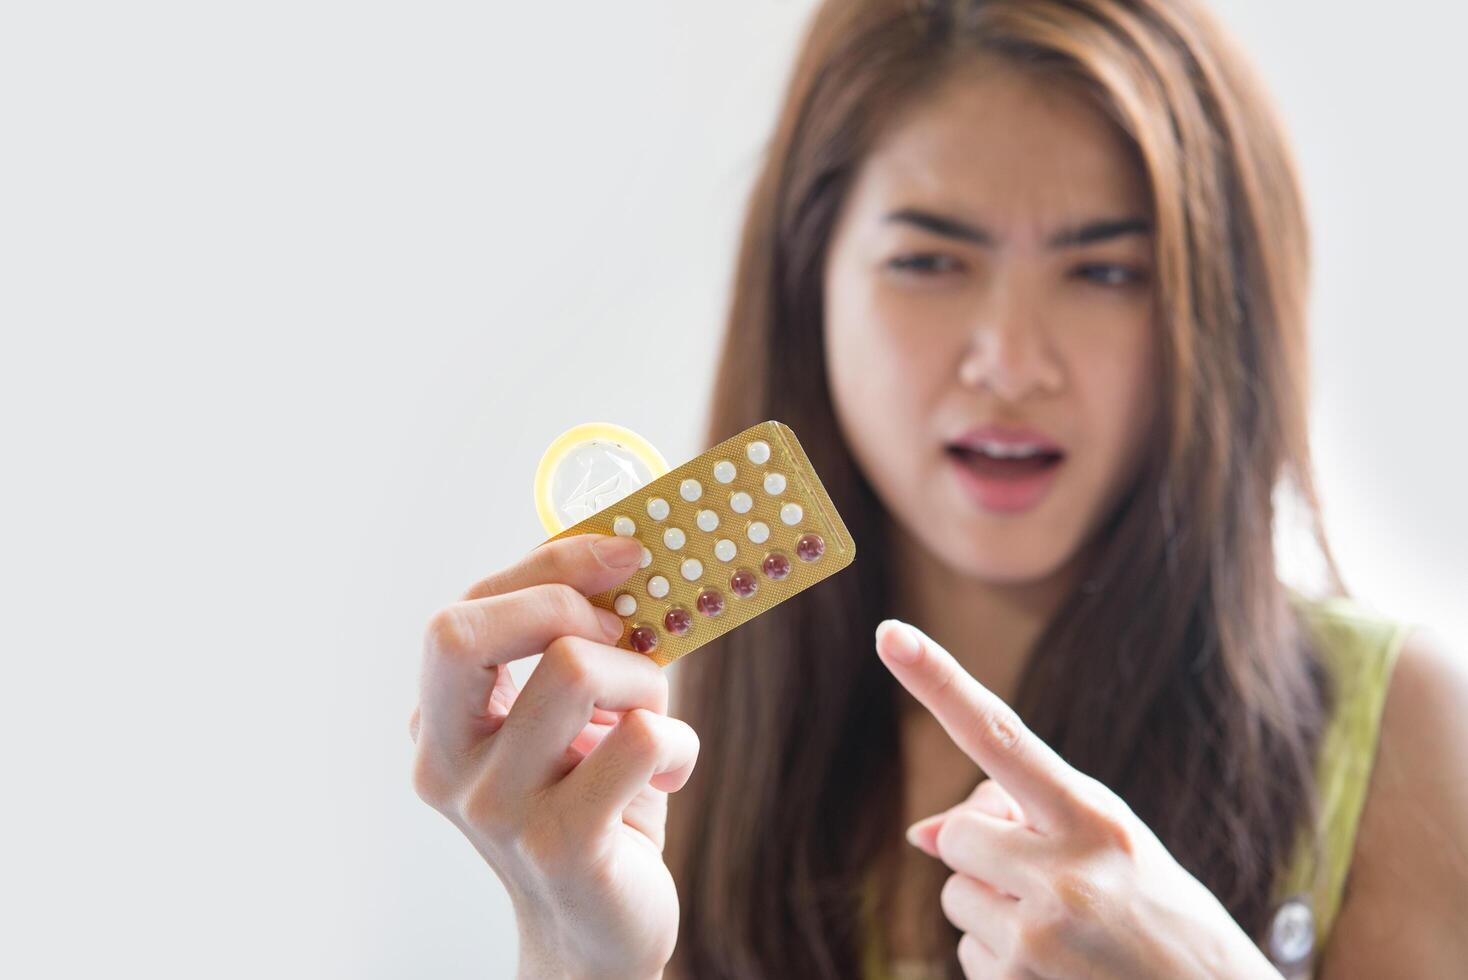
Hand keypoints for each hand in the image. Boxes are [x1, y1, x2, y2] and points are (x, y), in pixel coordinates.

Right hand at [410, 534, 698, 979]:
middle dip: (566, 605)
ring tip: (653, 718)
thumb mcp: (568, 719)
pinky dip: (679, 741)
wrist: (597, 934)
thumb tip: (627, 559)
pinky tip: (670, 774)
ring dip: (644, 678)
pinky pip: (642, 737)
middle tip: (624, 637)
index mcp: (440, 725)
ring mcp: (498, 811)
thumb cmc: (591, 803)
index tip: (624, 555)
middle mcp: (447, 767)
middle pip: (468, 632)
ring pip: (576, 670)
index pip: (462, 615)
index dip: (548, 567)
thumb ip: (573, 645)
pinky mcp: (562, 848)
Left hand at [875, 620, 1280, 979]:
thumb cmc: (1158, 914)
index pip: (999, 736)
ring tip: (1070, 931)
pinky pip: (966, 951)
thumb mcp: (1108, 846)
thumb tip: (919, 835)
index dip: (938, 683)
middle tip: (1059, 880)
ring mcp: (1039, 937)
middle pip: (961, 829)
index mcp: (1094, 818)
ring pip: (955, 893)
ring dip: (994, 908)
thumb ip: (1022, 821)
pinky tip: (1061, 968)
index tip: (890, 635)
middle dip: (987, 850)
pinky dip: (1001, 958)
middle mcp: (1065, 873)